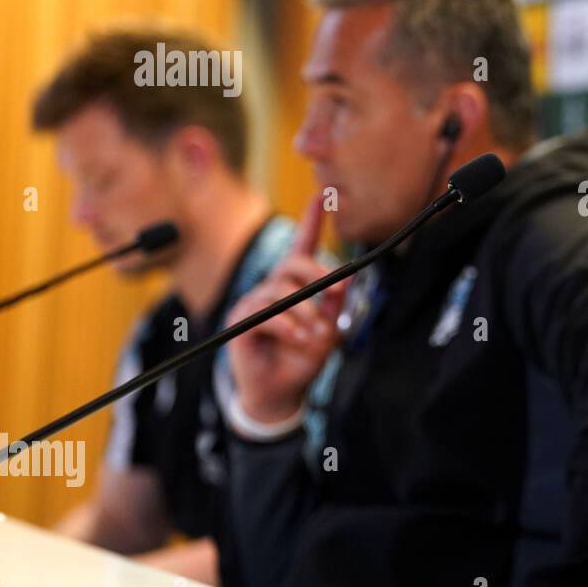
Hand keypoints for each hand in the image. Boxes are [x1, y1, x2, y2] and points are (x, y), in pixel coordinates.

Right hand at [226, 196, 346, 423]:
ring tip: (316, 335)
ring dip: (306, 313)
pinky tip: (299, 339)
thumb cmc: (302, 357)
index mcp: (294, 285)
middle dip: (318, 272)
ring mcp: (254, 302)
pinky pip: (266, 314)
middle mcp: (272, 288)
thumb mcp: (328, 329)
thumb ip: (334, 303)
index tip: (321, 194)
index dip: (311, 220)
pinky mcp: (241, 321)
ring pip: (282, 291)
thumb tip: (346, 276)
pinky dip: (288, 327)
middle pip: (293, 263)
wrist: (281, 392)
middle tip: (338, 286)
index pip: (302, 246)